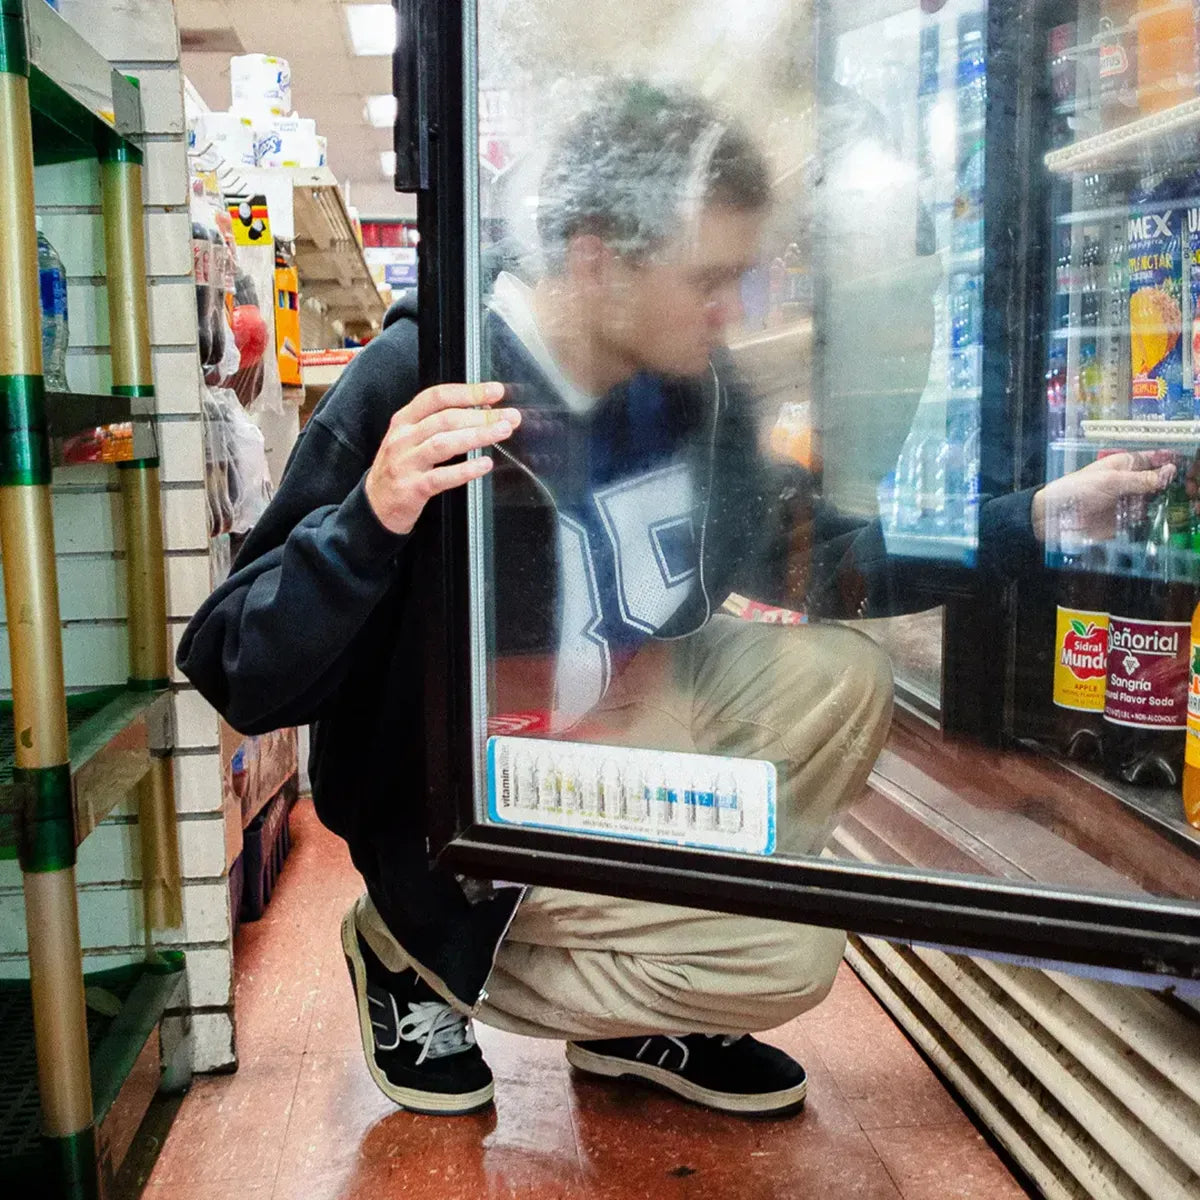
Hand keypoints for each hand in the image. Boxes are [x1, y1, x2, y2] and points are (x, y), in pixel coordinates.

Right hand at [365, 382, 519, 534]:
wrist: (375, 505)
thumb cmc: (400, 468)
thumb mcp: (410, 439)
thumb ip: (438, 424)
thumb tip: (481, 412)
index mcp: (404, 420)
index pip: (437, 397)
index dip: (468, 392)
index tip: (495, 391)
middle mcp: (403, 438)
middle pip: (446, 419)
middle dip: (481, 415)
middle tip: (509, 416)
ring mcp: (405, 463)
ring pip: (444, 444)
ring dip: (477, 436)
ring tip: (502, 432)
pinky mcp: (411, 488)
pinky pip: (441, 477)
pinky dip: (465, 470)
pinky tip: (484, 465)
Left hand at [1031, 450, 1175, 542]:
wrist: (1055, 518)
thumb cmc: (1078, 490)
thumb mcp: (1111, 481)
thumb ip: (1141, 479)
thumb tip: (1170, 472)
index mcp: (1126, 465)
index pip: (1154, 459)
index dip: (1169, 461)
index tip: (1186, 466)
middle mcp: (1131, 482)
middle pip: (1159, 482)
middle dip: (1172, 486)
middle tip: (1188, 492)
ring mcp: (1129, 502)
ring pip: (1156, 502)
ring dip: (1167, 504)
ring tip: (1182, 508)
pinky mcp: (1125, 522)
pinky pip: (1145, 521)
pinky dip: (1156, 521)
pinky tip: (1169, 522)